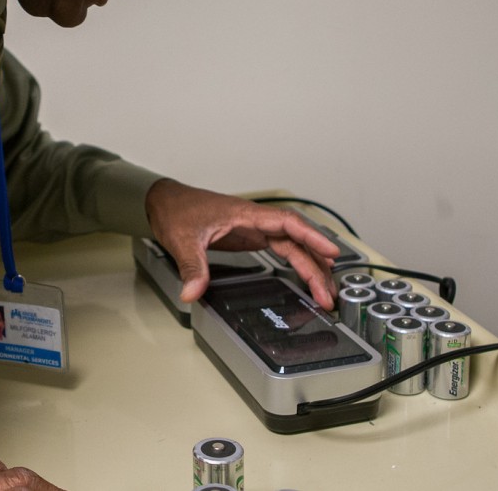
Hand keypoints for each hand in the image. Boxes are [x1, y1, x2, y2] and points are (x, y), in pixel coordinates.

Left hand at [145, 179, 339, 308]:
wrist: (166, 203)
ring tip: (325, 292)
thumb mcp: (182, 241)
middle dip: (315, 265)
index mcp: (246, 214)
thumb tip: (192, 292)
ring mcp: (255, 228)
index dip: (312, 237)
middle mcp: (256, 220)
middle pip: (297, 240)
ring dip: (310, 267)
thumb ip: (191, 267)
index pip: (288, 222)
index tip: (331, 252)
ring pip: (293, 246)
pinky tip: (308, 275)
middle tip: (327, 294)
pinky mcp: (251, 236)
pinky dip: (297, 262)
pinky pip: (282, 248)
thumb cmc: (177, 211)